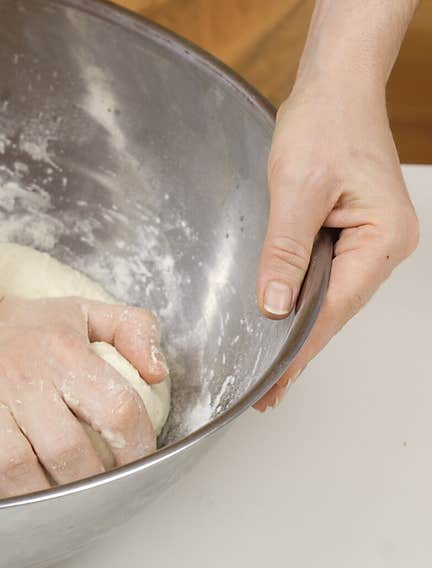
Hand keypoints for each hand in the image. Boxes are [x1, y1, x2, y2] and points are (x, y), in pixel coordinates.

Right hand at [0, 289, 167, 503]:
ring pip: (12, 467)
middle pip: (67, 451)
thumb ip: (131, 329)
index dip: (135, 449)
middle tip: (87, 496)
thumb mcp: (78, 311)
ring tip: (46, 508)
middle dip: (85, 485)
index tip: (132, 468)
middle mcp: (17, 371)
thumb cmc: (14, 324)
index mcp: (62, 349)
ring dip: (35, 500)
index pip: (117, 409)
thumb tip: (157, 374)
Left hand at [255, 81, 418, 409]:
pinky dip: (304, 300)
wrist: (334, 90)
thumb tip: (278, 306)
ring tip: (274, 369)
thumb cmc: (324, 126)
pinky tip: (286, 322)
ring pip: (331, 297)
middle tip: (270, 391)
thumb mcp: (296, 191)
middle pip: (336, 310)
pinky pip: (327, 277)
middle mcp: (384, 246)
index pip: (334, 308)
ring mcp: (371, 241)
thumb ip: (286, 251)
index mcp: (382, 239)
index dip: (301, 348)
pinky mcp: (353, 233)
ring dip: (301, 329)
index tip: (277, 382)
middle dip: (300, 348)